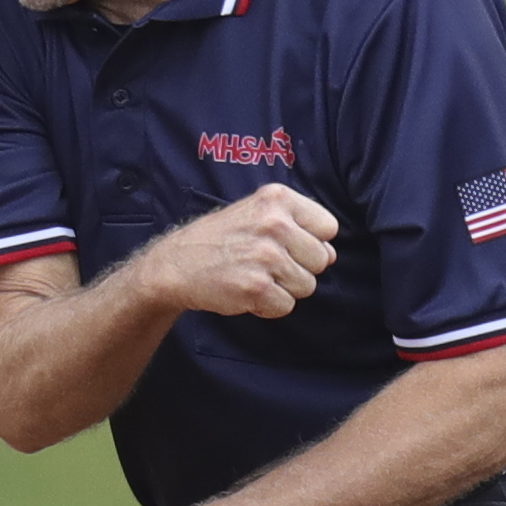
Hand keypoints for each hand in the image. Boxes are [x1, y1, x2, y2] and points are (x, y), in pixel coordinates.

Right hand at [128, 183, 337, 322]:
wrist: (174, 264)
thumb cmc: (220, 239)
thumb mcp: (257, 214)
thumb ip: (298, 226)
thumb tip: (331, 254)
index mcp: (277, 199)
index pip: (328, 228)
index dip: (310, 241)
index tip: (283, 243)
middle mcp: (274, 223)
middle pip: (322, 260)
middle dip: (298, 267)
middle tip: (264, 263)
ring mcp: (265, 256)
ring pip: (307, 286)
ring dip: (283, 288)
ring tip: (254, 275)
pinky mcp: (256, 287)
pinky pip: (286, 306)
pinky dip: (267, 306)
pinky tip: (245, 290)